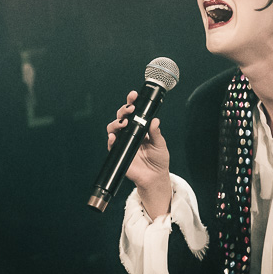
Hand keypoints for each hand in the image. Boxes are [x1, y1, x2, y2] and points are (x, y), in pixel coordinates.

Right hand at [106, 90, 171, 214]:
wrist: (154, 177)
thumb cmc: (159, 160)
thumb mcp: (160, 144)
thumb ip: (156, 133)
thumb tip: (155, 120)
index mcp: (140, 128)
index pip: (134, 112)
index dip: (131, 102)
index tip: (133, 96)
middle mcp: (130, 133)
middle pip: (121, 117)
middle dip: (123, 110)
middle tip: (130, 109)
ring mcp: (123, 142)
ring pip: (113, 128)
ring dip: (116, 123)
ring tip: (123, 123)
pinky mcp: (118, 153)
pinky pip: (111, 145)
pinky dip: (111, 140)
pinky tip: (114, 137)